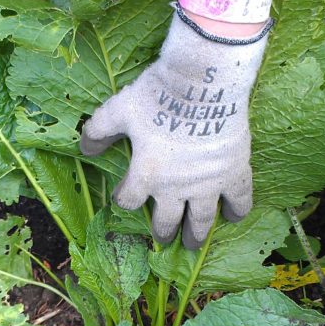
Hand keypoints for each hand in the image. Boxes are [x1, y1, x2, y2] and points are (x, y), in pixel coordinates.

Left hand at [80, 7, 270, 248]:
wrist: (203, 81)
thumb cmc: (158, 94)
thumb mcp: (119, 109)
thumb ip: (99, 130)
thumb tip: (85, 148)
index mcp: (146, 175)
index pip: (129, 199)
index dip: (124, 199)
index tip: (124, 197)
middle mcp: (176, 187)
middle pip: (166, 220)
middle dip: (162, 231)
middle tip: (163, 239)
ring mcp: (208, 183)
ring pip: (202, 219)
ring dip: (196, 234)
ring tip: (192, 244)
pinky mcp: (234, 171)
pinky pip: (239, 198)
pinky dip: (238, 210)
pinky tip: (234, 217)